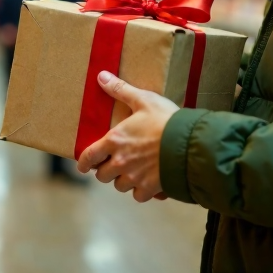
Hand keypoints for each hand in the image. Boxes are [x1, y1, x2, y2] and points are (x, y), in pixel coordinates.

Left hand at [76, 71, 179, 201]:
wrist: (190, 144)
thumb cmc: (165, 120)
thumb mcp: (143, 100)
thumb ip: (121, 90)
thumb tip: (101, 76)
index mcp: (114, 141)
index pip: (89, 156)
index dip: (83, 163)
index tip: (83, 166)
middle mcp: (120, 162)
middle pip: (102, 175)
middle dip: (105, 171)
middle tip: (112, 165)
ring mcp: (134, 177)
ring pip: (120, 186)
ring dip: (123, 181)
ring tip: (131, 173)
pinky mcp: (150, 188)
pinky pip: (138, 196)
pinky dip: (141, 191)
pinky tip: (147, 183)